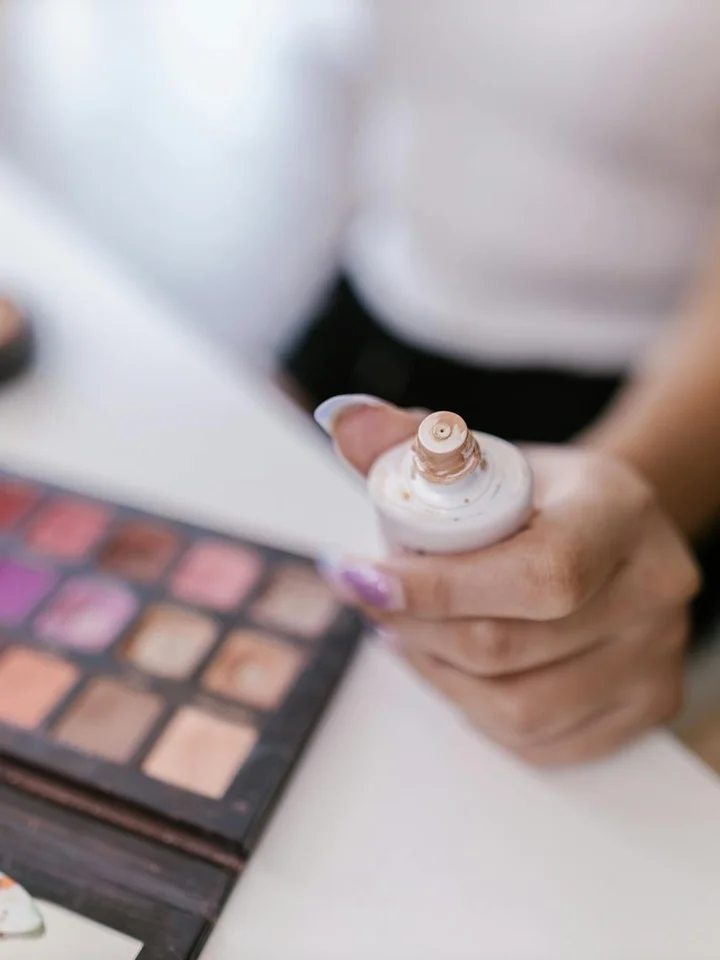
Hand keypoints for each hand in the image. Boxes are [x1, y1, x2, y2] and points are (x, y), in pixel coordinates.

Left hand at [318, 399, 699, 764]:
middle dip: (415, 628)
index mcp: (618, 512)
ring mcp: (655, 658)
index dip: (436, 589)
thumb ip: (409, 439)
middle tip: (370, 599)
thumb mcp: (485, 454)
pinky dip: (474, 711)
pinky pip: (538, 741)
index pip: (534, 573)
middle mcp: (653, 590)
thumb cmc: (543, 494)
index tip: (361, 575)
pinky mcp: (646, 708)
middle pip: (509, 647)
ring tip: (402, 633)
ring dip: (436, 675)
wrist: (613, 531)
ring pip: (517, 709)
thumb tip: (342, 419)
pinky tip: (450, 669)